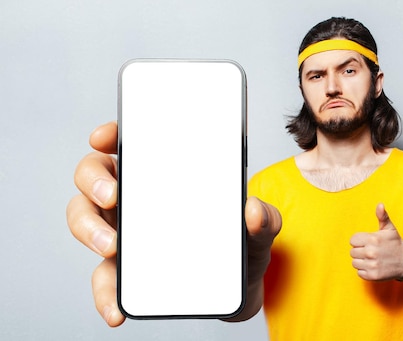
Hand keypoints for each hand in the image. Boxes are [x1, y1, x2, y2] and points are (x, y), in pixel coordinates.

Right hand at [67, 122, 281, 324]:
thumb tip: (252, 212)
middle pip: (94, 175)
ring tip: (112, 247)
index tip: (105, 137)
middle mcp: (139, 198)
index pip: (129, 143)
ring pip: (84, 219)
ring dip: (89, 230)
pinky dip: (105, 296)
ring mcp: (127, 233)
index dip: (110, 135)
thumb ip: (264, 218)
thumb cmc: (242, 242)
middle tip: (114, 196)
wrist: (239, 288)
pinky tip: (116, 311)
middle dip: (94, 180)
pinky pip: (104, 279)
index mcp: (165, 175)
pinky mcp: (127, 271)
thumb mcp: (260, 227)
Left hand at [349, 203, 402, 280]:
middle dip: (360, 251)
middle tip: (371, 251)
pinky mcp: (373, 275)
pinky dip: (365, 271)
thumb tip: (380, 205)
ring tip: (372, 259)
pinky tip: (373, 266)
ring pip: (355, 263)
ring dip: (361, 261)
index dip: (359, 241)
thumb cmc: (395, 244)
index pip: (353, 240)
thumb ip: (382, 216)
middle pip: (352, 252)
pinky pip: (359, 273)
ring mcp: (372, 265)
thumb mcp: (390, 229)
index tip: (368, 242)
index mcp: (373, 239)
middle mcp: (371, 252)